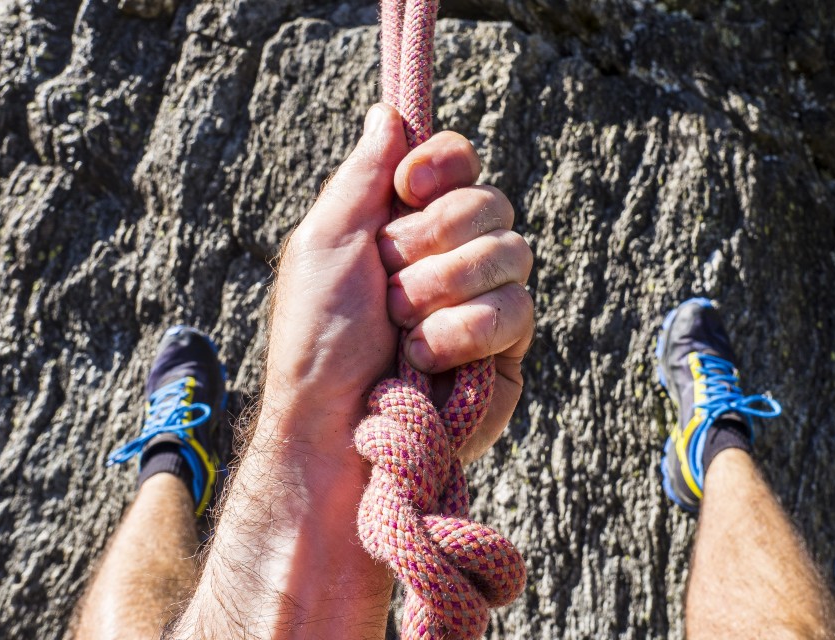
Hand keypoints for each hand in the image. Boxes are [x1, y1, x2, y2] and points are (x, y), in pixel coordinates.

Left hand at [263, 103, 533, 463]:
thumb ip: (363, 176)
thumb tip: (389, 115)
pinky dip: (464, 332)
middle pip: (490, 201)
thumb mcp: (325, 242)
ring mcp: (483, 302)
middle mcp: (452, 256)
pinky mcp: (506, 351)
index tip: (407, 189)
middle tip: (388, 283)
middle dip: (432, 241)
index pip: (459, 162)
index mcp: (407, 224)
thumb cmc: (317, 339)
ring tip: (402, 331)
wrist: (332, 428)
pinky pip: (518, 309)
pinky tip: (428, 362)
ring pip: (511, 252)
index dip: (443, 165)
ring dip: (442, 291)